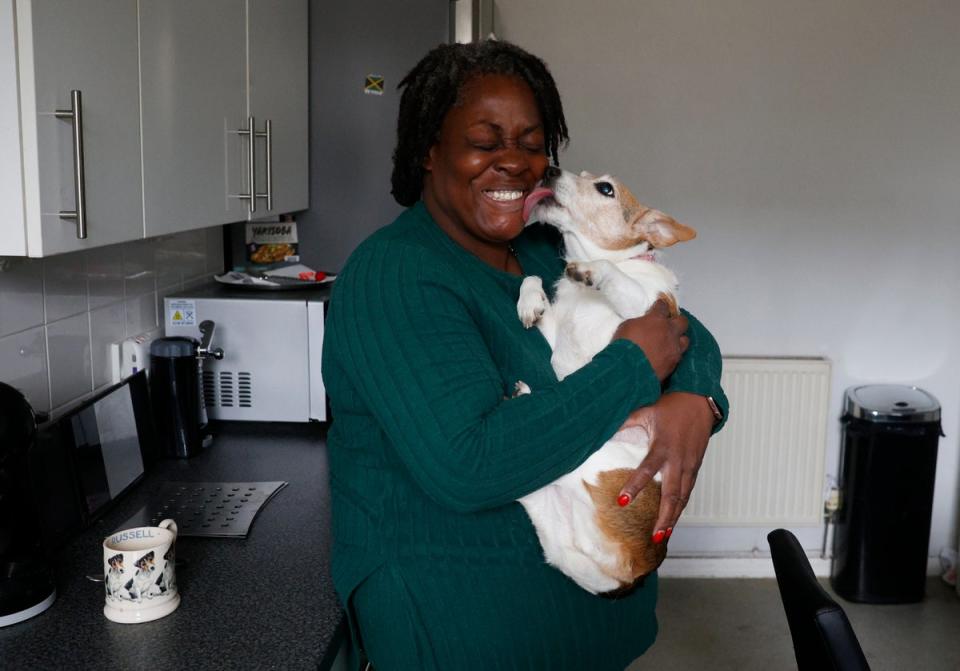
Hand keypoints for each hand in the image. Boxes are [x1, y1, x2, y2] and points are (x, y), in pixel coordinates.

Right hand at [611, 300, 687, 380]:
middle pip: (682, 321)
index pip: (663, 307)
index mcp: (656, 320)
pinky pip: (678, 355)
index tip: (659, 306)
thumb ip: (639, 323)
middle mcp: (669, 332)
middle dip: (676, 321)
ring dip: (678, 339)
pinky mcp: (674, 363)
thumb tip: (643, 325)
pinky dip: (673, 354)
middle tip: (669, 324)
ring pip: (685, 340)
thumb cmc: (624, 345)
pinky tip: (667, 356)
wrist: (628, 369)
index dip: (661, 306)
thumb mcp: (627, 327)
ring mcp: (674, 348)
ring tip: (671, 342)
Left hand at [617, 392, 715, 540]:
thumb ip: (625, 421)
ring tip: (662, 536)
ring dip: (673, 518)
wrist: (700, 402)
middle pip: (671, 494)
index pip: (647, 470)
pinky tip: (672, 520)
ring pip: (682, 498)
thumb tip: (602, 427)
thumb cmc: (670, 406)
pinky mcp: (695, 468)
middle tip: (654, 536)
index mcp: (663, 446)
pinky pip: (688, 492)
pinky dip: (680, 508)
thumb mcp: (645, 411)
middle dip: (663, 517)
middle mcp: (678, 460)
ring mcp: (689, 466)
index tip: (621, 501)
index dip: (634, 486)